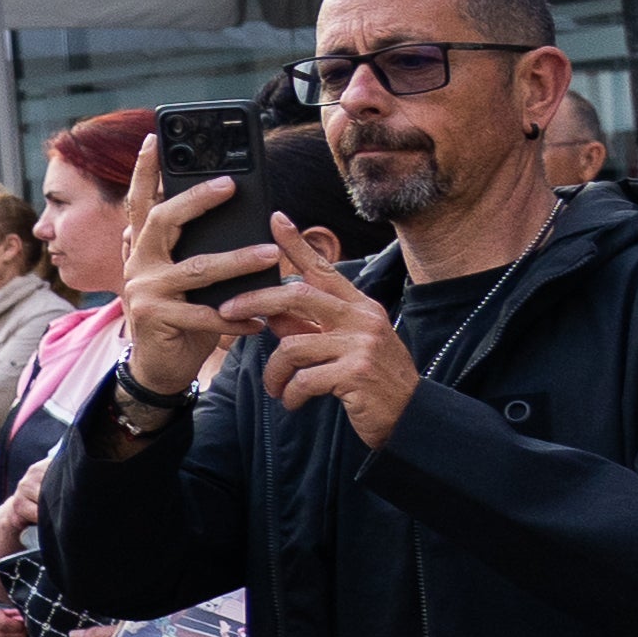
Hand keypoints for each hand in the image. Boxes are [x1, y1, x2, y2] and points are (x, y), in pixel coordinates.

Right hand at [111, 134, 279, 401]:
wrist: (160, 368)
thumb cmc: (180, 318)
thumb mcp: (182, 279)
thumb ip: (187, 248)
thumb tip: (219, 212)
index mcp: (144, 250)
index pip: (141, 203)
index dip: (145, 171)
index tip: (155, 138)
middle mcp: (139, 263)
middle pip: (163, 220)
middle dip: (196, 200)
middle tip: (229, 185)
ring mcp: (143, 290)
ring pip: (196, 268)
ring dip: (237, 261)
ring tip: (271, 254)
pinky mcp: (156, 318)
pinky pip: (204, 314)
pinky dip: (235, 318)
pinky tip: (259, 320)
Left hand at [238, 223, 415, 448]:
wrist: (411, 417)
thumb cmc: (372, 381)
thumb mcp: (344, 348)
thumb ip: (310, 328)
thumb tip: (270, 313)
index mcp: (360, 307)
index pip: (324, 269)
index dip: (297, 244)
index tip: (274, 218)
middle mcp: (362, 319)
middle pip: (296, 296)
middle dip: (254, 301)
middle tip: (226, 313)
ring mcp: (361, 345)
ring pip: (291, 345)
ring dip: (274, 371)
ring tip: (275, 387)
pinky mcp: (356, 373)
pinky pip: (304, 378)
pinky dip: (290, 393)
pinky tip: (292, 402)